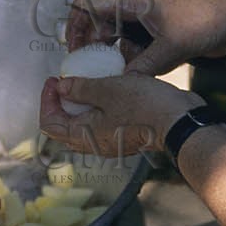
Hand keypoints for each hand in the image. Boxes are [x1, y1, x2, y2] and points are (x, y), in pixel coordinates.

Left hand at [40, 72, 201, 156]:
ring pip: (83, 126)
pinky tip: (108, 90)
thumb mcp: (107, 89)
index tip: (53, 81)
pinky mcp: (125, 136)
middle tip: (64, 82)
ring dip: (80, 105)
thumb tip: (61, 87)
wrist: (179, 122)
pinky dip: (97, 108)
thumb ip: (80, 88)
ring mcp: (110, 142)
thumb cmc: (144, 107)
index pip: (50, 124)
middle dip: (60, 104)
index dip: (46, 101)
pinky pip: (102, 124)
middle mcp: (94, 144)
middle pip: (64, 127)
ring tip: (86, 84)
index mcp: (84, 135)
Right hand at [65, 0, 225, 75]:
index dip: (75, 24)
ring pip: (116, 36)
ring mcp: (145, 20)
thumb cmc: (203, 21)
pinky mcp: (157, 32)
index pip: (89, 4)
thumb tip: (120, 85)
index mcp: (131, 0)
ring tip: (108, 74)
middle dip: (89, 43)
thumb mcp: (170, 47)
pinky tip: (133, 74)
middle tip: (86, 67)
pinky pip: (133, 45)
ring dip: (111, 54)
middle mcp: (134, 7)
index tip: (73, 49)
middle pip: (98, 22)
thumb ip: (142, 67)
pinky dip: (130, 58)